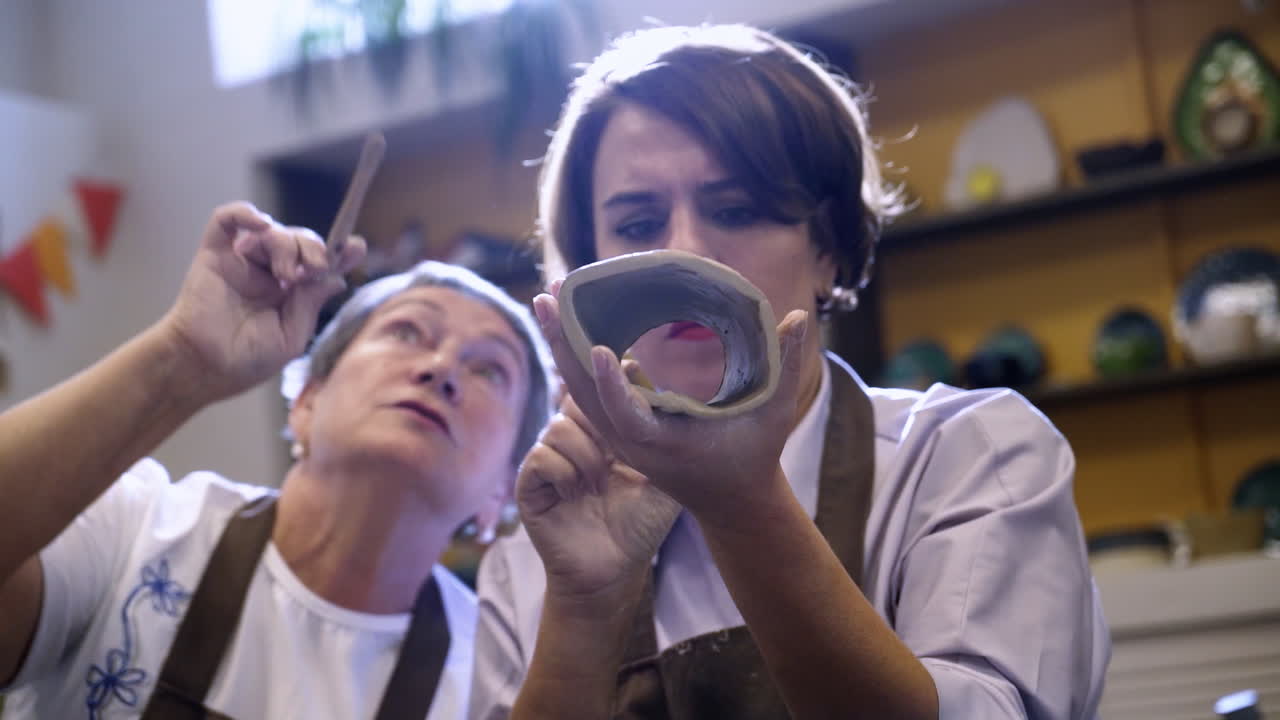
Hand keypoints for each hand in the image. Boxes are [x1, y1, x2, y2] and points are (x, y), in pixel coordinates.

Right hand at [161, 202, 365, 400]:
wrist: (202, 366)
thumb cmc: (246, 360)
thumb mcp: (291, 337)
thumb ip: (311, 305)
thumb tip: (336, 278)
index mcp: (291, 292)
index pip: (319, 262)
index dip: (339, 252)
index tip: (355, 247)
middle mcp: (269, 271)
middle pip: (299, 241)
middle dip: (313, 249)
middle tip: (311, 269)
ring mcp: (243, 261)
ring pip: (272, 231)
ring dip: (285, 245)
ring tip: (284, 274)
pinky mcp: (214, 254)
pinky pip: (227, 219)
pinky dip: (244, 213)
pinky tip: (261, 222)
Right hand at [517, 391, 679, 600]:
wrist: (615, 570)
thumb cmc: (640, 526)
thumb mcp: (663, 479)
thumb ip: (661, 439)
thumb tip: (662, 394)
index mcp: (602, 434)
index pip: (596, 391)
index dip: (608, 381)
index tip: (630, 373)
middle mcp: (573, 441)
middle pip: (574, 398)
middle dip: (598, 420)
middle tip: (615, 450)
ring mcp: (550, 460)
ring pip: (558, 428)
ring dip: (585, 455)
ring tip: (598, 483)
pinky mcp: (530, 484)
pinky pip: (540, 457)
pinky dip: (563, 472)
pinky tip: (576, 493)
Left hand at [532, 288, 808, 526]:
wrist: (732, 502)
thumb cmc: (754, 457)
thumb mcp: (776, 414)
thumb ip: (786, 366)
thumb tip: (799, 316)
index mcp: (665, 445)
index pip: (627, 416)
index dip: (611, 385)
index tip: (597, 348)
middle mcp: (633, 443)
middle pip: (585, 396)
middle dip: (565, 344)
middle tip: (550, 296)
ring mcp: (621, 439)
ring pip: (578, 393)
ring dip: (562, 346)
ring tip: (549, 300)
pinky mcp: (619, 431)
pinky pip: (587, 394)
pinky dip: (574, 359)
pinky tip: (566, 325)